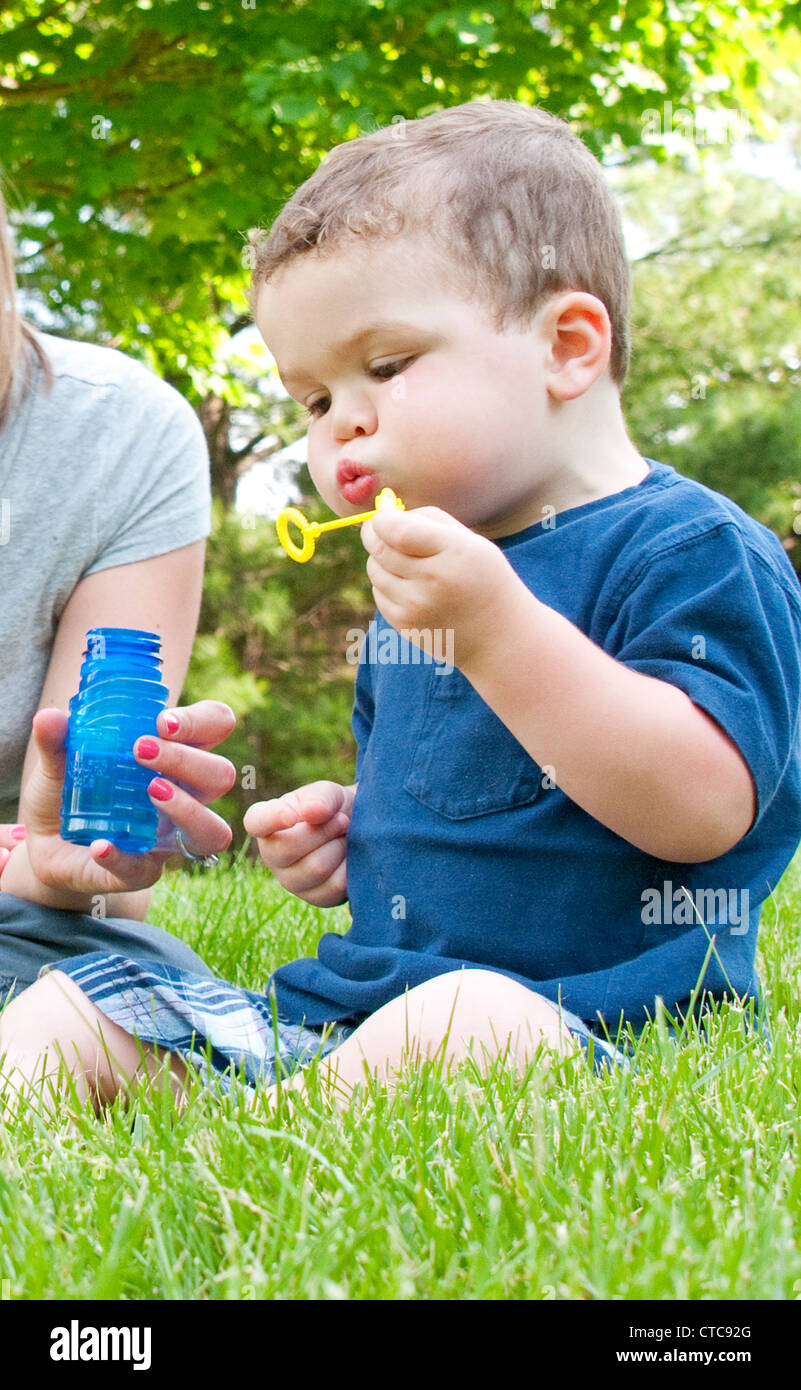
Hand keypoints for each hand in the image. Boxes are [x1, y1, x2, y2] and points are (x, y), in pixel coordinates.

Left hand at [2, 701, 236, 902]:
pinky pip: (144, 871)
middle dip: (188, 759)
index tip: (162, 721)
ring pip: (214, 831)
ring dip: (189, 808)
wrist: (45, 844)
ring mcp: (168, 838)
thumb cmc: (68, 793)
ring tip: (150, 791)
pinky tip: (100, 844)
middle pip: (221, 775)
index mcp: (172, 757)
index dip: (202, 720)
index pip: (215, 726)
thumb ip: (56, 740)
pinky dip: (122, 857)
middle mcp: (183, 796)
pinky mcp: (140, 872)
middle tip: (141, 750)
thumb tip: (48, 717)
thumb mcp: (58, 762)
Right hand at [243, 781, 354, 906]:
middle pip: (287, 849)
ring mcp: (291, 881)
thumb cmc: (333, 808)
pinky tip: (350, 857)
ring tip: (346, 837)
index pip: (256, 822)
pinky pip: (335, 885)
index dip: (272, 819)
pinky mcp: (317, 897)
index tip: (291, 815)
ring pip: (315, 868)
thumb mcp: (328, 794)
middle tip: (343, 820)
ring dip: (339, 847)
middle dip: (324, 831)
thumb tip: (312, 812)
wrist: (358, 831)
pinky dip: (350, 866)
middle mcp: (271, 854)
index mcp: (266, 822)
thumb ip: (319, 798)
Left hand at [360, 505, 510, 668]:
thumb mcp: (470, 541)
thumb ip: (428, 520)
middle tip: (381, 531)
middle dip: (374, 535)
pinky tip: (411, 587)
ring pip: (375, 570)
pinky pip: (379, 593)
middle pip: (380, 549)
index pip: (399, 531)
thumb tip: (383, 514)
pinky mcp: (405, 625)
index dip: (382, 520)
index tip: (383, 517)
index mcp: (455, 552)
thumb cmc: (481, 577)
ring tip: (405, 562)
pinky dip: (387, 584)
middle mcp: (434, 580)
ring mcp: (417, 606)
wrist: (498, 635)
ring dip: (381, 560)